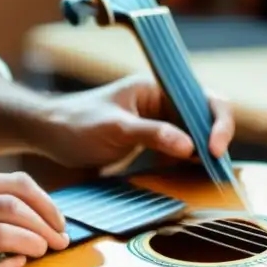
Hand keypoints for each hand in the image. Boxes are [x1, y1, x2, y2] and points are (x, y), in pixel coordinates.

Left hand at [40, 74, 234, 168]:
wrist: (49, 136)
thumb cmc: (77, 124)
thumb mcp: (115, 128)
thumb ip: (152, 134)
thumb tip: (190, 147)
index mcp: (157, 88)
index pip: (202, 97)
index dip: (217, 122)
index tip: (213, 149)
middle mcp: (163, 102)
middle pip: (205, 117)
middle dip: (215, 140)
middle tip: (215, 167)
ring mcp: (160, 122)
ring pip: (196, 136)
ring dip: (204, 155)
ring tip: (208, 175)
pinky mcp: (153, 142)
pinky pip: (180, 152)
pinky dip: (188, 165)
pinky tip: (189, 178)